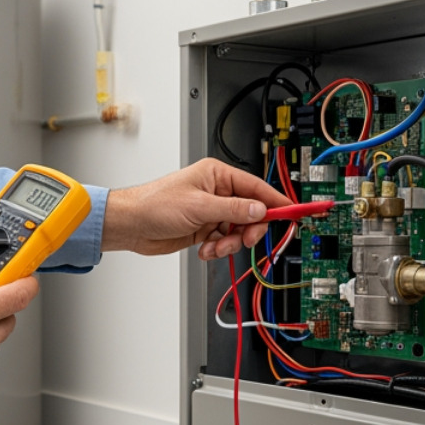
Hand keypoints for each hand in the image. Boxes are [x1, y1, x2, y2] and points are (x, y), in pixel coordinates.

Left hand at [101, 158, 291, 260]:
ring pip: (238, 230)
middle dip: (248, 229)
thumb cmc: (154, 204)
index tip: (292, 212)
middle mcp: (217, 192)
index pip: (256, 188)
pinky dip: (218, 249)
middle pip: (251, 212)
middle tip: (243, 239)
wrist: (132, 225)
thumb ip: (233, 209)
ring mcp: (211, 212)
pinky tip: (204, 249)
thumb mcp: (199, 207)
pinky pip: (224, 241)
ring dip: (230, 243)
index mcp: (217, 175)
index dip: (276, 201)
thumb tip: (259, 209)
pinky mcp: (204, 229)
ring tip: (214, 247)